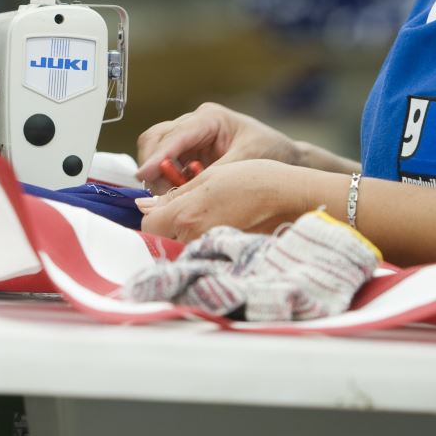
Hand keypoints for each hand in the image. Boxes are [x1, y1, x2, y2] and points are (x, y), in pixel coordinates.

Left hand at [134, 161, 312, 242]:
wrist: (290, 198)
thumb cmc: (253, 180)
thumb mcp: (209, 178)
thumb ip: (174, 195)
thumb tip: (145, 206)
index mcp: (186, 215)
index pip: (148, 224)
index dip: (152, 214)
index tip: (162, 207)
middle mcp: (194, 237)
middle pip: (161, 240)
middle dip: (165, 228)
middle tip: (183, 212)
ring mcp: (210, 250)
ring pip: (180, 248)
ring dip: (182, 236)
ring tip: (204, 218)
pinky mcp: (225, 256)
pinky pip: (201, 253)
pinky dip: (201, 243)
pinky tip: (215, 228)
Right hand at [135, 102, 298, 193]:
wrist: (286, 158)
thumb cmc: (272, 152)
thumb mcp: (248, 161)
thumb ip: (216, 173)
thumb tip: (188, 189)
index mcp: (210, 118)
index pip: (175, 135)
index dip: (158, 156)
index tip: (144, 175)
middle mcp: (195, 123)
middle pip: (156, 138)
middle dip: (152, 164)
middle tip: (159, 192)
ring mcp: (189, 137)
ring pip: (155, 149)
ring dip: (157, 174)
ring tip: (172, 195)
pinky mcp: (188, 153)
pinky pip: (166, 165)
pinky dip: (166, 179)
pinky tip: (180, 191)